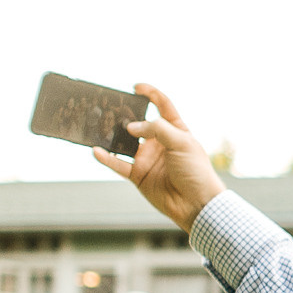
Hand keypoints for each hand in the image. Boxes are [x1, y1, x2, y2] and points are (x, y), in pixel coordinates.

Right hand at [93, 83, 226, 233]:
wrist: (196, 204)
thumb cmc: (196, 171)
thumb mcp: (182, 142)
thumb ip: (157, 129)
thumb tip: (131, 127)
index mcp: (176, 130)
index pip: (163, 106)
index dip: (151, 94)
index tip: (136, 87)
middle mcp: (160, 142)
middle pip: (139, 123)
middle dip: (125, 114)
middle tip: (110, 107)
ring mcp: (148, 158)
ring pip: (125, 142)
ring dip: (112, 135)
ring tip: (99, 125)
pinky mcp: (138, 175)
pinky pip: (118, 164)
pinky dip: (106, 158)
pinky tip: (96, 150)